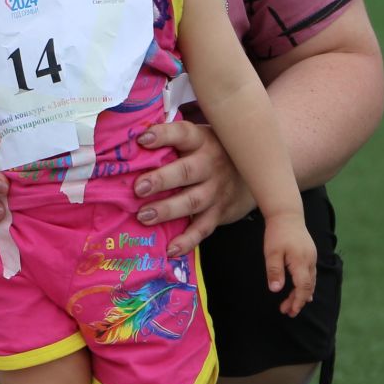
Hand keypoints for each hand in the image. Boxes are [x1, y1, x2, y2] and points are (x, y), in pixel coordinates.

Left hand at [132, 122, 251, 257]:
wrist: (253, 172)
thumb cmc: (211, 151)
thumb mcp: (199, 138)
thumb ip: (172, 139)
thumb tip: (131, 139)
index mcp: (201, 141)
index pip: (182, 134)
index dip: (163, 135)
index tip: (142, 139)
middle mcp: (211, 164)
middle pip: (187, 171)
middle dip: (162, 180)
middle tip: (139, 188)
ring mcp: (216, 190)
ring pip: (192, 201)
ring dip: (167, 210)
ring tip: (143, 216)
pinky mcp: (219, 213)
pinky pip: (202, 228)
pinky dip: (187, 241)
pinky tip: (170, 249)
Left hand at [262, 211, 317, 316]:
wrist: (287, 214)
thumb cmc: (277, 233)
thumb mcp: (271, 252)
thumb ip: (274, 271)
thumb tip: (276, 290)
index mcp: (300, 262)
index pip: (303, 287)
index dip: (297, 301)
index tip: (290, 311)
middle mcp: (310, 261)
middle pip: (308, 287)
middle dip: (298, 301)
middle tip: (287, 312)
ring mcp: (312, 257)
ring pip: (311, 282)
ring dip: (302, 294)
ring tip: (291, 305)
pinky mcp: (310, 255)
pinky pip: (311, 275)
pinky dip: (306, 285)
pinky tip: (302, 291)